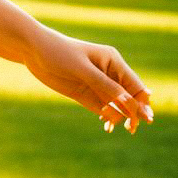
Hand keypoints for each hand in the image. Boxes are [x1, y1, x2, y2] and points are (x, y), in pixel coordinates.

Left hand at [23, 25, 153, 134]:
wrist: (32, 50)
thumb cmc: (58, 51)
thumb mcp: (82, 68)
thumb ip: (104, 85)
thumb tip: (130, 102)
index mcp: (113, 62)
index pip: (135, 86)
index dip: (143, 103)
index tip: (146, 119)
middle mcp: (108, 74)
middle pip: (129, 98)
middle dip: (133, 113)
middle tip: (130, 128)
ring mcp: (97, 85)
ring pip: (117, 106)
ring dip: (120, 117)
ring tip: (111, 125)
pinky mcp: (85, 93)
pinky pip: (103, 108)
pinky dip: (108, 118)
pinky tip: (106, 125)